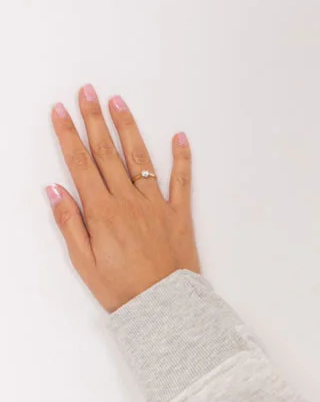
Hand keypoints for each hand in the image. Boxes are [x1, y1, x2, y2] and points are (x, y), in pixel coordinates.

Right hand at [45, 84, 198, 310]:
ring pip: (140, 158)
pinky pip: (182, 181)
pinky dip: (182, 158)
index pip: (80, 164)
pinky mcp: (179, 215)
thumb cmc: (123, 291)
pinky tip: (180, 137)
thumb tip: (54, 189)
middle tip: (87, 91)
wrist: (167, 310)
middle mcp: (128, 201)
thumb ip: (69, 222)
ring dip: (128, 128)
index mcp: (102, 212)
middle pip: (107, 152)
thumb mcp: (84, 262)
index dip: (69, 134)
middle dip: (94, 119)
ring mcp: (156, 206)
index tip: (60, 111)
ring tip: (118, 102)